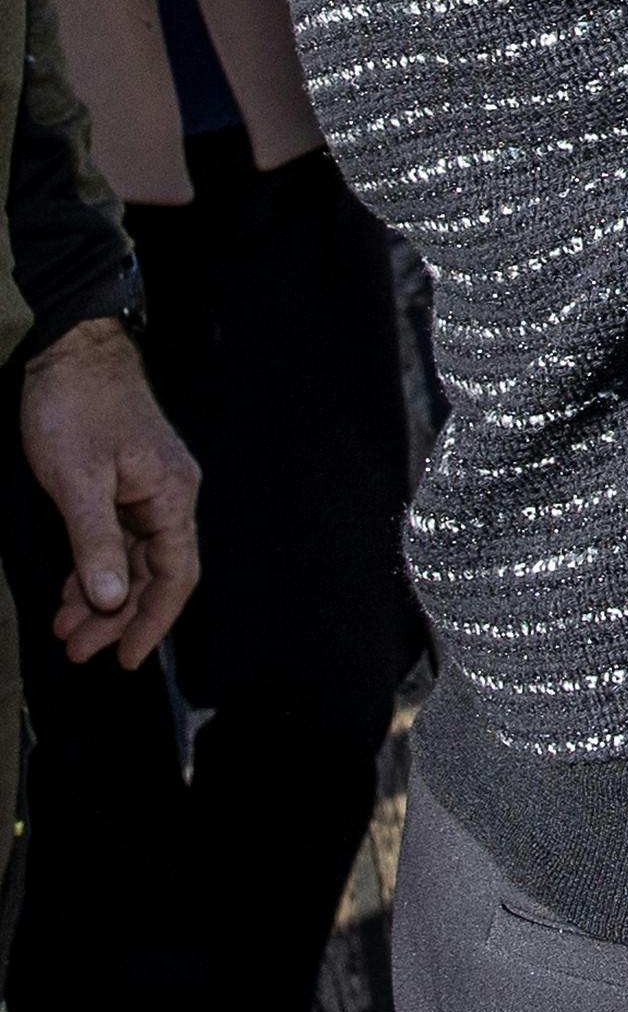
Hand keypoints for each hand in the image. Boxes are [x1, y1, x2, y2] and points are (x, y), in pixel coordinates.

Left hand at [20, 315, 195, 666]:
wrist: (73, 354)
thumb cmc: (77, 407)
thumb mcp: (77, 481)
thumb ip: (96, 543)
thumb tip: (113, 598)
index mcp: (170, 494)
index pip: (176, 572)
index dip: (153, 620)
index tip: (126, 657)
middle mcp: (169, 495)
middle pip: (155, 572)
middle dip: (119, 617)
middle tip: (80, 651)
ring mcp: (148, 489)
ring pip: (134, 560)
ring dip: (103, 597)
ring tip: (68, 630)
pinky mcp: (126, 484)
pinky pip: (119, 540)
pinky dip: (97, 569)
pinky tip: (75, 591)